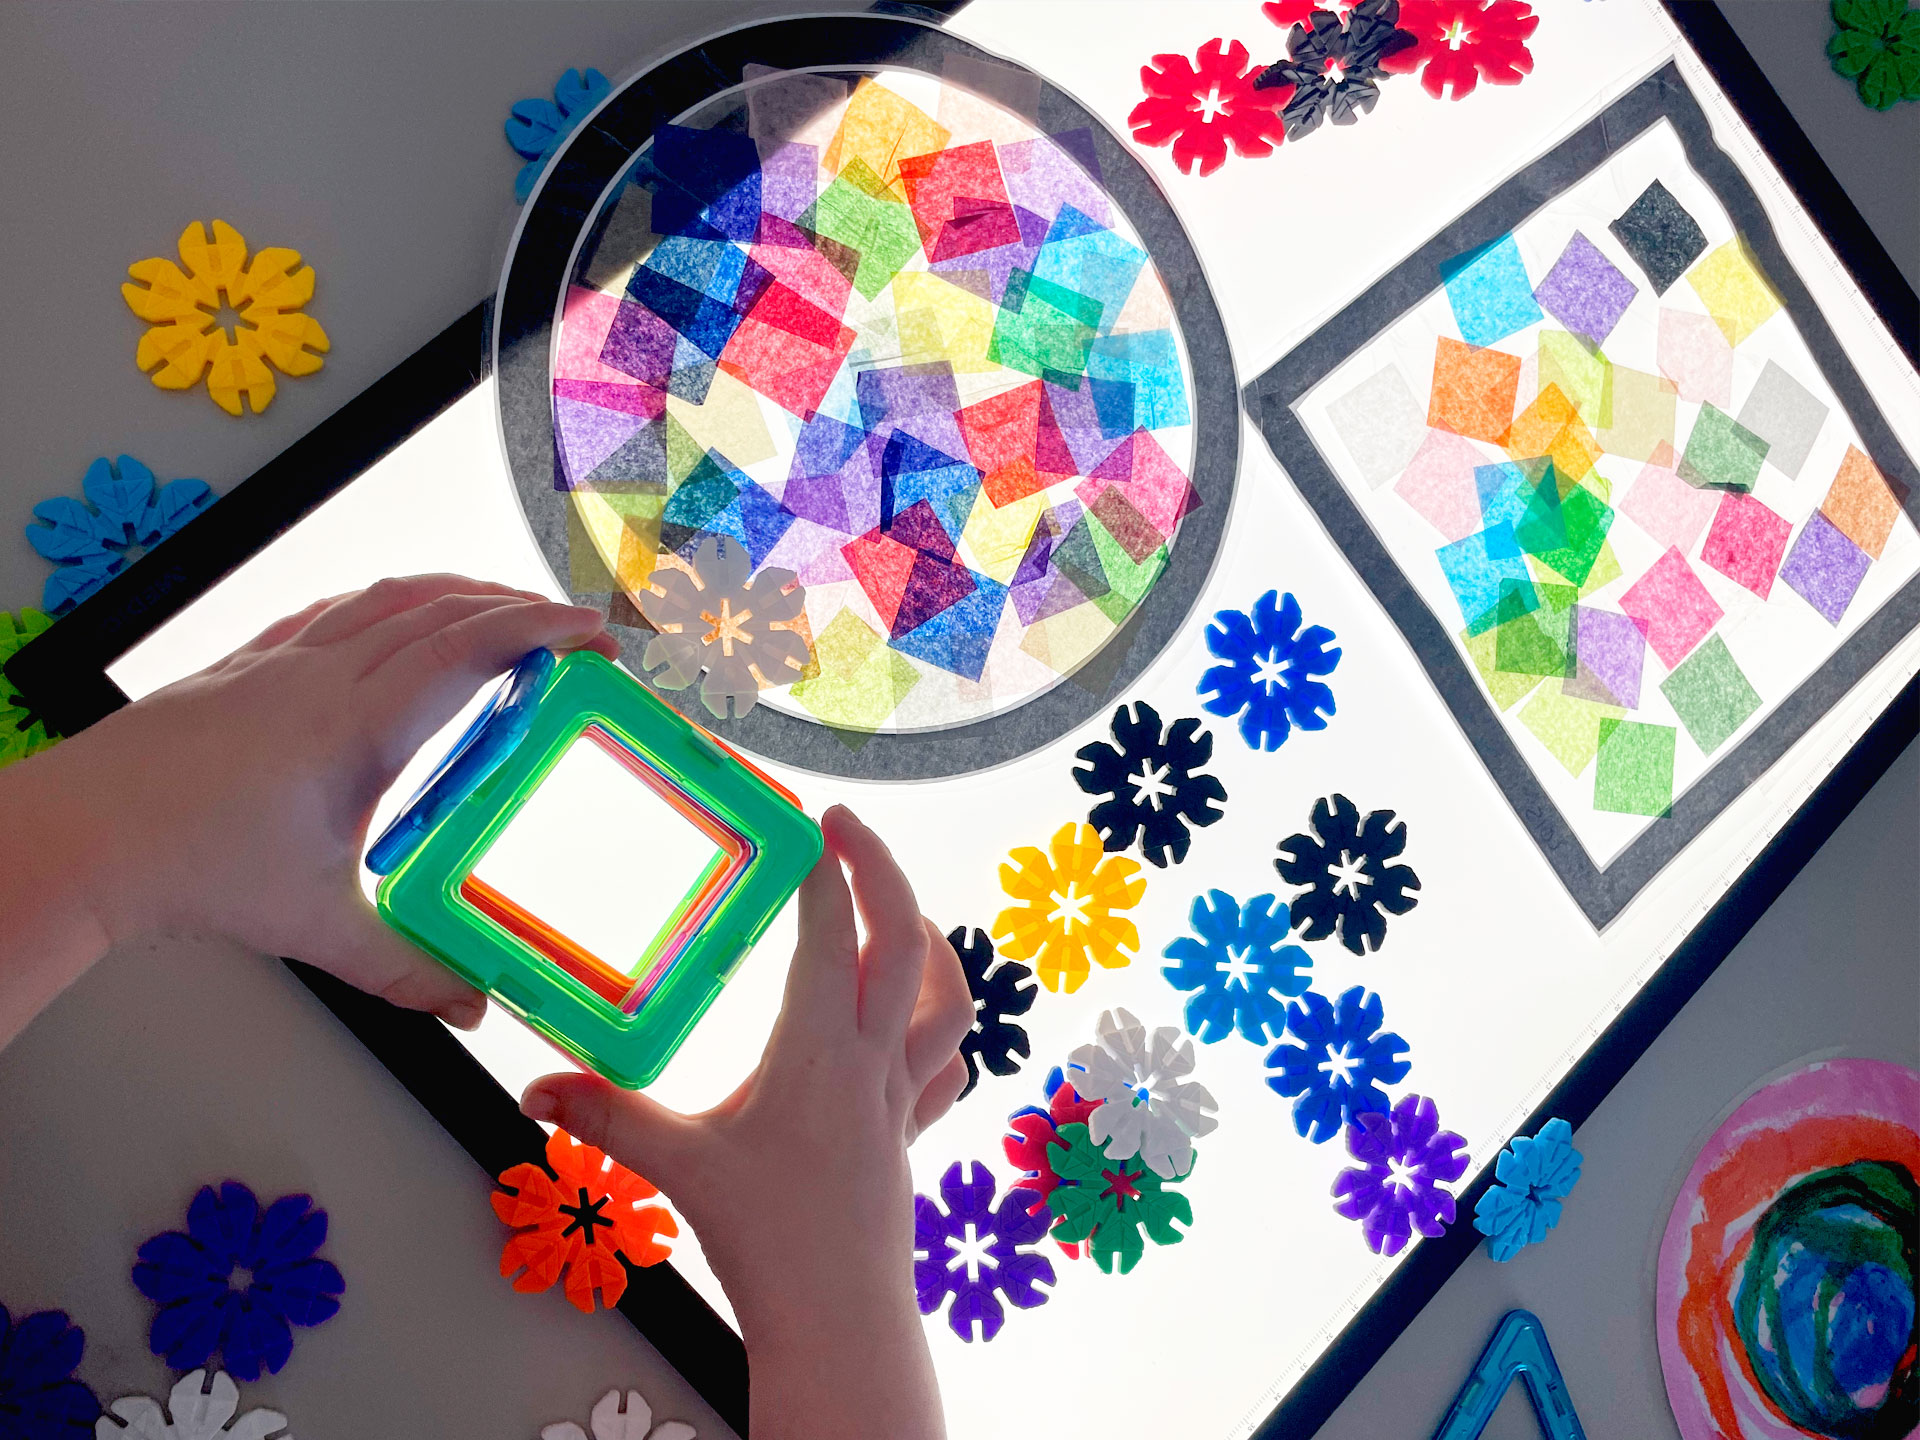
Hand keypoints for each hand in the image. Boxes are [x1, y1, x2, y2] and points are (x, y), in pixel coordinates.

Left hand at [25, 574, 615, 1027]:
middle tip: (574, 628)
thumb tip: (471, 1003)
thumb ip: (405, 969)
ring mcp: (279, 661)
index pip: (466, 651)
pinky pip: (337, 608)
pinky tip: (401, 617)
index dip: (538, 632)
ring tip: (507, 611)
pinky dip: (393, 601)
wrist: (81, 835)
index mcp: (353, 725)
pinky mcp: (246, 664)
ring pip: (389, 596)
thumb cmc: (186, 869)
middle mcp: (321, 675)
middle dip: (519, 607)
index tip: (590, 630)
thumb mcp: (316, 926)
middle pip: (441, 608)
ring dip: (461, 592)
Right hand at [522, 806, 973, 1439]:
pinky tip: (911, 1025)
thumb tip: (535, 1089)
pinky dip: (936, 1028)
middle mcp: (871, 1061)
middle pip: (907, 942)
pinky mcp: (908, 1133)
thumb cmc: (769, 1241)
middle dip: (883, 871)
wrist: (838, 1318)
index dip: (823, 873)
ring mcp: (900, 1097)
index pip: (831, 935)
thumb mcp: (677, 1166)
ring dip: (928, 943)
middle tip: (847, 829)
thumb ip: (607, 1117)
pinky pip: (944, 1065)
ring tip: (897, 911)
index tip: (806, 827)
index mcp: (819, 1049)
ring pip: (947, 1000)